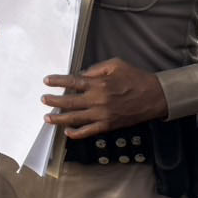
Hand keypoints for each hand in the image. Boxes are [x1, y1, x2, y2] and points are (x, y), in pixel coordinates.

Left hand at [41, 58, 168, 139]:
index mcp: (99, 84)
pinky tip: (67, 132)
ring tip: (47, 117)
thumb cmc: (136, 78)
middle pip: (69, 102)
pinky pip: (87, 131)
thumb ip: (96, 69)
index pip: (72, 82)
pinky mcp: (107, 126)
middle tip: (43, 99)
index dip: (57, 82)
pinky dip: (76, 133)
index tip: (46, 81)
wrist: (154, 97)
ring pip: (74, 118)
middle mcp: (97, 100)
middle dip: (53, 101)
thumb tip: (81, 74)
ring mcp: (101, 115)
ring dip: (58, 118)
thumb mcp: (116, 64)